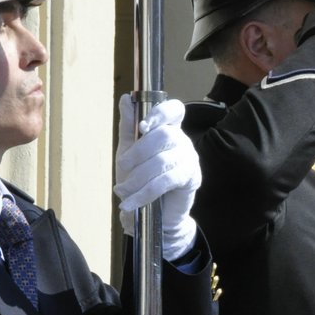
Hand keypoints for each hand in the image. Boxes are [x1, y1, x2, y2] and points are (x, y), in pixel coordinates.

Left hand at [115, 95, 198, 260]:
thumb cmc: (141, 179)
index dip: (160, 113)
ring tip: (122, 191)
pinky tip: (131, 202)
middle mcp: (183, 141)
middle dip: (137, 152)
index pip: (174, 110)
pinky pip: (167, 181)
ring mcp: (190, 159)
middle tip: (122, 167)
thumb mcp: (128, 151)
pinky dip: (145, 193)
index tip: (142, 126)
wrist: (152, 215)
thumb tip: (126, 98)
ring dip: (137, 178)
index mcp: (168, 129)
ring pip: (162, 161)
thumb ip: (128, 126)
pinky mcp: (192, 179)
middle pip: (164, 135)